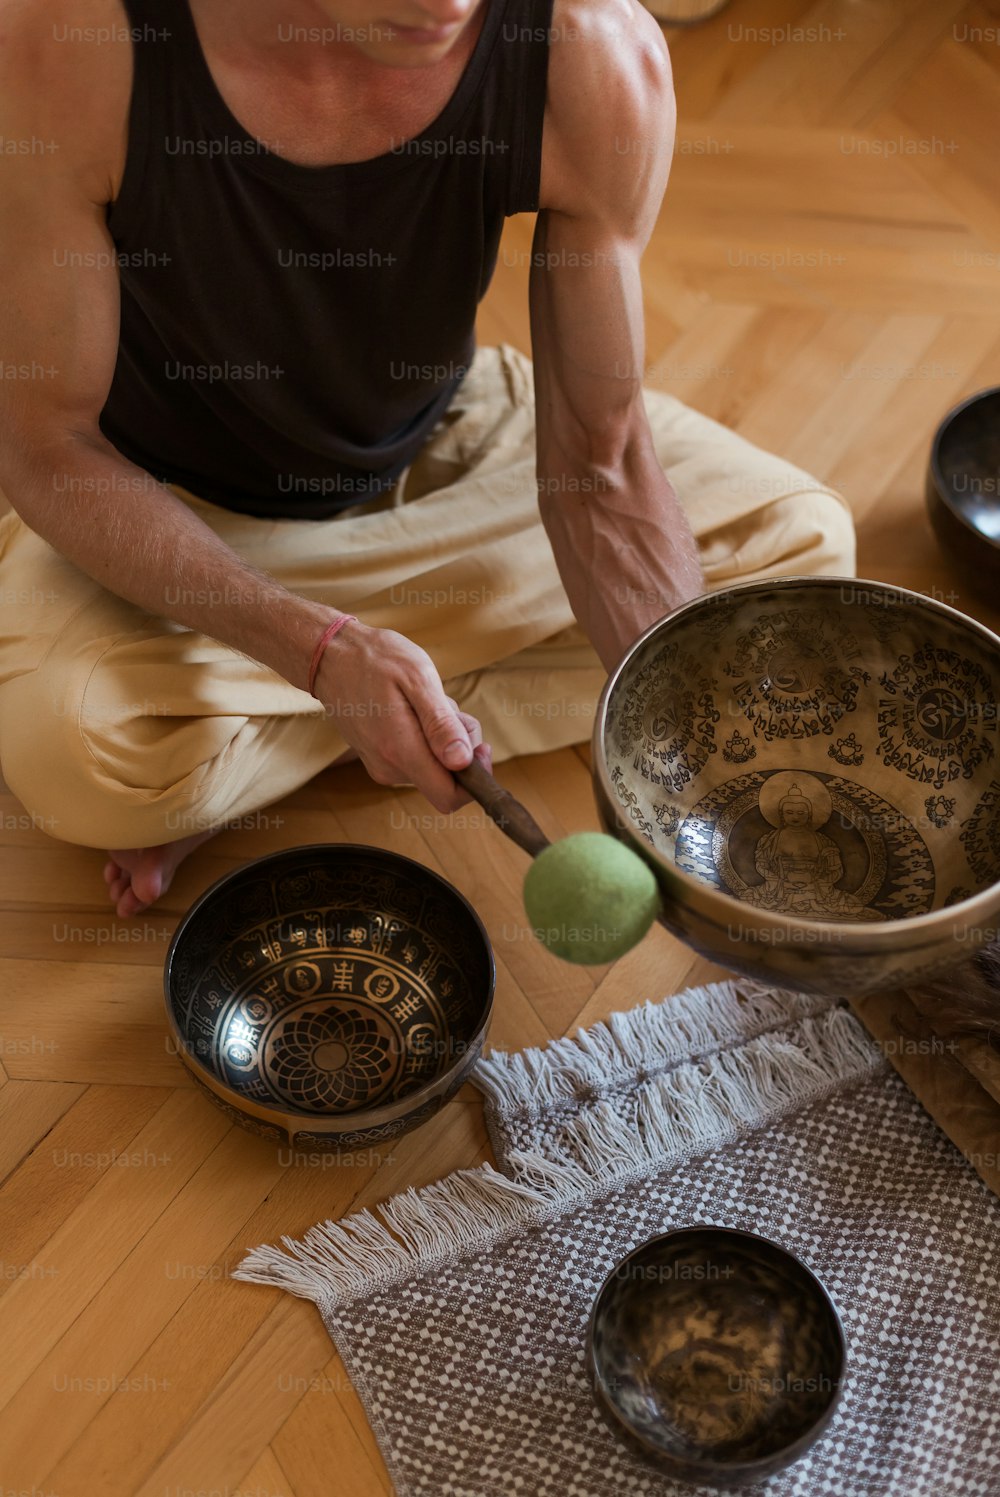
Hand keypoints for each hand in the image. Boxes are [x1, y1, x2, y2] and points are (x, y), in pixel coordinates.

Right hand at [314, 619, 492, 812]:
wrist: (331, 656)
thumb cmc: (375, 660)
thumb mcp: (417, 679)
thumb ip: (441, 725)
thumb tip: (462, 762)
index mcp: (400, 751)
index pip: (448, 797)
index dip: (474, 779)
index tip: (480, 748)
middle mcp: (390, 768)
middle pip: (446, 780)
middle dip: (460, 748)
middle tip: (448, 707)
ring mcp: (382, 766)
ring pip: (433, 768)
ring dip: (442, 739)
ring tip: (425, 702)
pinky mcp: (378, 760)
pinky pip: (416, 759)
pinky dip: (426, 738)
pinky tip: (413, 709)